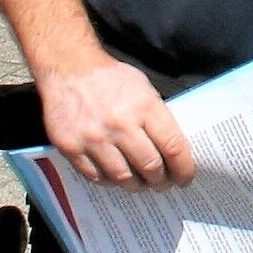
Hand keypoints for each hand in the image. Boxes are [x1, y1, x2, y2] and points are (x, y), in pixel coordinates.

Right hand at [42, 57, 194, 188]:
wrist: (67, 67)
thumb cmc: (109, 78)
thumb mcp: (143, 87)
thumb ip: (157, 117)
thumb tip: (172, 149)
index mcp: (144, 106)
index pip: (173, 147)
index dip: (183, 169)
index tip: (185, 178)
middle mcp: (120, 123)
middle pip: (150, 167)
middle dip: (161, 181)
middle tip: (162, 183)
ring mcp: (94, 137)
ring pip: (123, 177)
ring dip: (136, 185)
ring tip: (140, 183)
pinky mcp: (71, 147)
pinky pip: (96, 176)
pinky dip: (110, 181)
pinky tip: (115, 177)